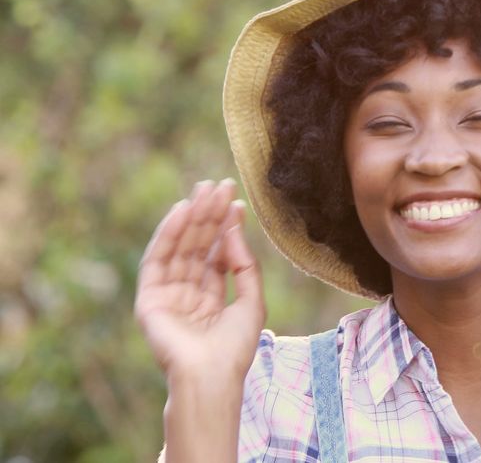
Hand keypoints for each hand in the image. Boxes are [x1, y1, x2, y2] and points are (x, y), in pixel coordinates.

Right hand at [134, 179, 266, 384]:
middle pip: (198, 246)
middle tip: (219, 185)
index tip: (237, 202)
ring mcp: (167, 295)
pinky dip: (168, 234)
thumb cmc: (235, 347)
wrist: (211, 375)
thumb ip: (244, 264)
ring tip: (204, 191)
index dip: (226, 228)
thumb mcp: (252, 300)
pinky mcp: (149, 299)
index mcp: (211, 297)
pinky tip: (182, 211)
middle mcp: (187, 293)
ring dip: (191, 218)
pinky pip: (157, 260)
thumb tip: (233, 228)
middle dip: (208, 216)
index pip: (216, 255)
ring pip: (179, 248)